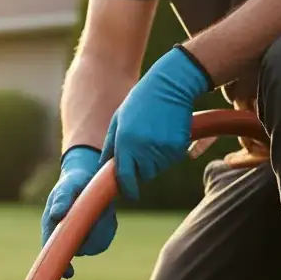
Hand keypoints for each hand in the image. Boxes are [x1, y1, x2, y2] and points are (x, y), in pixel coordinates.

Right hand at [41, 145, 116, 278]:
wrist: (88, 176)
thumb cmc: (72, 182)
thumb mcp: (67, 186)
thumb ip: (62, 199)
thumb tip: (56, 214)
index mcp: (53, 228)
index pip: (53, 251)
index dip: (60, 264)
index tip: (68, 273)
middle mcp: (67, 236)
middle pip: (82, 250)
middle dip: (93, 237)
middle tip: (101, 215)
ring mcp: (82, 237)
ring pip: (96, 245)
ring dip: (103, 229)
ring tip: (103, 210)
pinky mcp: (96, 234)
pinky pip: (106, 237)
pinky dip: (108, 225)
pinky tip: (106, 212)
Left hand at [100, 46, 211, 200]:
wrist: (170, 85)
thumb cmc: (141, 101)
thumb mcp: (119, 119)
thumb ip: (110, 144)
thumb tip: (103, 164)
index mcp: (125, 142)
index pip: (124, 175)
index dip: (127, 188)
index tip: (130, 194)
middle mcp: (143, 148)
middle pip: (144, 174)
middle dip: (142, 169)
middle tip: (143, 151)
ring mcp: (162, 148)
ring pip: (159, 168)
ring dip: (156, 160)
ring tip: (154, 136)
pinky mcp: (178, 146)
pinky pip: (173, 159)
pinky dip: (169, 153)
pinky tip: (165, 134)